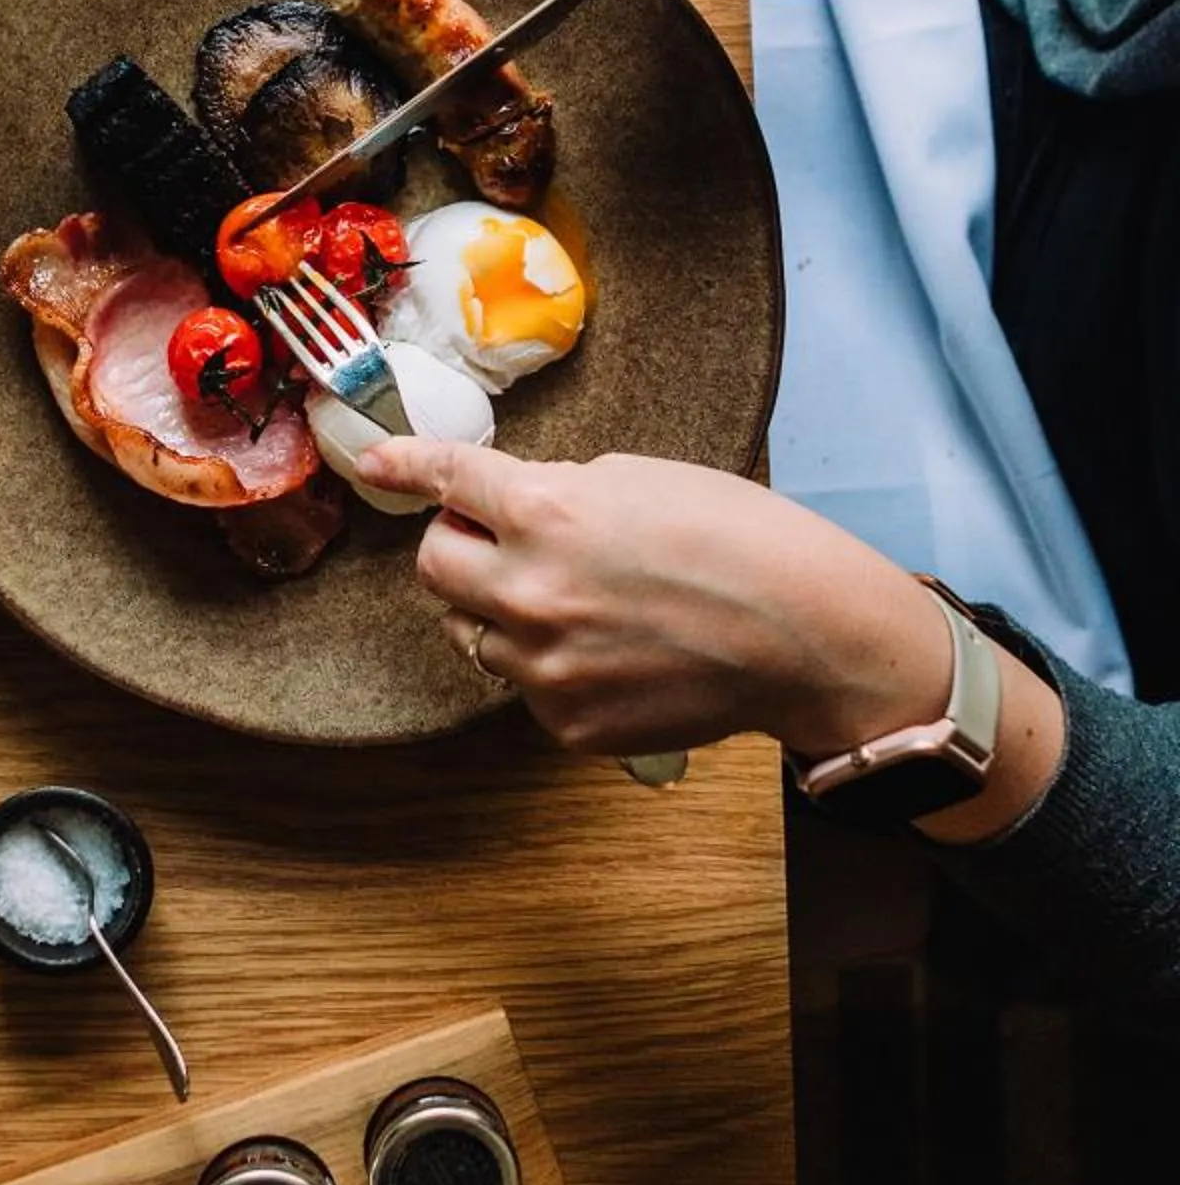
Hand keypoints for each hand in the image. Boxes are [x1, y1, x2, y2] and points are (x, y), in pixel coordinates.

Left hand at [357, 440, 953, 759]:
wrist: (806, 634)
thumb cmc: (739, 537)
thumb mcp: (638, 477)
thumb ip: (558, 491)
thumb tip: (512, 507)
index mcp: (545, 514)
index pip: (446, 480)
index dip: (405, 465)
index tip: (377, 461)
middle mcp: (528, 592)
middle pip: (434, 566)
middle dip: (459, 543)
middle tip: (504, 536)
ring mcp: (544, 667)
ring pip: (471, 631)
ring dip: (501, 607)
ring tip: (580, 598)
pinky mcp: (567, 722)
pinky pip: (525, 684)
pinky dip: (550, 662)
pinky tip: (612, 648)